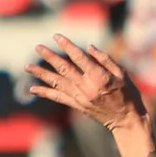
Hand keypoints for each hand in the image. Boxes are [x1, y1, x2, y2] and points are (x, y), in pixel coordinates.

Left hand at [26, 36, 149, 133]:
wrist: (126, 120)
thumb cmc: (128, 94)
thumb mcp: (122, 73)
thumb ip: (105, 59)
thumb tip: (88, 48)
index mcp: (99, 77)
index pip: (79, 57)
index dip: (67, 45)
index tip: (56, 36)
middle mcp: (86, 87)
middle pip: (64, 68)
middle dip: (49, 57)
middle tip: (38, 47)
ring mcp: (80, 97)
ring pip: (57, 82)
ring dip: (41, 74)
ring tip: (27, 66)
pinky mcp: (77, 105)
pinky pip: (58, 98)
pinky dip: (45, 93)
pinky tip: (32, 88)